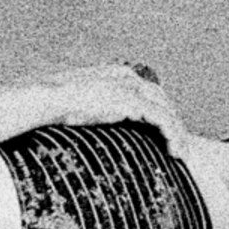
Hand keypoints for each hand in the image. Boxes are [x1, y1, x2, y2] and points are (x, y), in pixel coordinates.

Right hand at [37, 62, 185, 144]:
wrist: (47, 99)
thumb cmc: (55, 105)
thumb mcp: (80, 103)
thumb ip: (95, 108)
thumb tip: (96, 124)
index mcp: (117, 73)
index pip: (150, 92)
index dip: (161, 113)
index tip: (166, 135)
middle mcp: (128, 76)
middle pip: (162, 100)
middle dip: (174, 124)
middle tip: (179, 148)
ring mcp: (131, 87)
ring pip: (167, 111)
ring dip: (177, 134)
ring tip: (180, 155)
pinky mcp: (132, 101)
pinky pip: (162, 120)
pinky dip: (173, 136)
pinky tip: (174, 152)